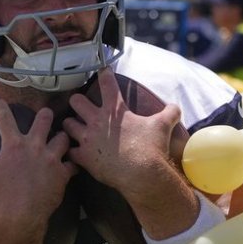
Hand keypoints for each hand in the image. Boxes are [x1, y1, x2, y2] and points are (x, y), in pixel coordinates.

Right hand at [0, 101, 76, 243]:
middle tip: (45, 114)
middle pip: (44, 119)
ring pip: (63, 138)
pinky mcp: (62, 174)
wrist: (20, 217)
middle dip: (45, 114)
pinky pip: (72, 164)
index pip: (5, 117)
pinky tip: (70, 165)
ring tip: (60, 138)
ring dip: (61, 137)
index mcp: (13, 145)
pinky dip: (71, 163)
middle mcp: (34, 146)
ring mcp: (51, 159)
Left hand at [63, 68, 180, 195]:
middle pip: (76, 101)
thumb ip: (169, 112)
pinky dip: (71, 151)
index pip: (107, 84)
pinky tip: (74, 153)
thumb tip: (175, 107)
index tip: (101, 70)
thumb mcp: (163, 125)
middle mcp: (97, 121)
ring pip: (67, 124)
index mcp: (115, 110)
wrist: (141, 173)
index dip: (103, 74)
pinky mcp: (84, 157)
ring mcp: (88, 139)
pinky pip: (69, 150)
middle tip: (81, 105)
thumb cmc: (151, 148)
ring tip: (74, 127)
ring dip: (70, 124)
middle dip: (77, 101)